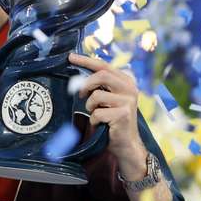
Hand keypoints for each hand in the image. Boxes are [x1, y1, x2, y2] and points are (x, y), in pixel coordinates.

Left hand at [69, 53, 147, 178]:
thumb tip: (77, 77)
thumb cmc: (113, 119)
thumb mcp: (108, 98)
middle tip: (80, 95)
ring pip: (97, 95)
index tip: (70, 57)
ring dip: (90, 106)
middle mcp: (130, 88)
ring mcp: (128, 101)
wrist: (126, 143)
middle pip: (101, 75)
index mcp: (126, 81)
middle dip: (86, 84)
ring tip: (95, 113)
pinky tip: (101, 124)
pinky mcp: (123, 114)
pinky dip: (94, 120)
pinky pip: (98, 113)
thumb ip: (99, 85)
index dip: (86, 60)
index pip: (104, 65)